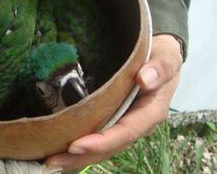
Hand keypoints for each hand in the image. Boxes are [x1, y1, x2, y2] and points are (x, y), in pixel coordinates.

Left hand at [46, 35, 182, 170]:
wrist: (159, 56)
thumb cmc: (161, 55)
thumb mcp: (166, 57)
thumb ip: (160, 67)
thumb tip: (145, 79)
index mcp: (151, 112)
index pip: (125, 132)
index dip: (101, 141)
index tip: (75, 146)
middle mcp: (136, 124)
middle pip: (109, 147)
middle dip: (80, 157)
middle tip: (51, 161)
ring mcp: (124, 123)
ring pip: (100, 147)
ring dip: (76, 157)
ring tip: (49, 161)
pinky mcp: (113, 118)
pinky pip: (96, 135)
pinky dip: (78, 145)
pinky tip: (58, 147)